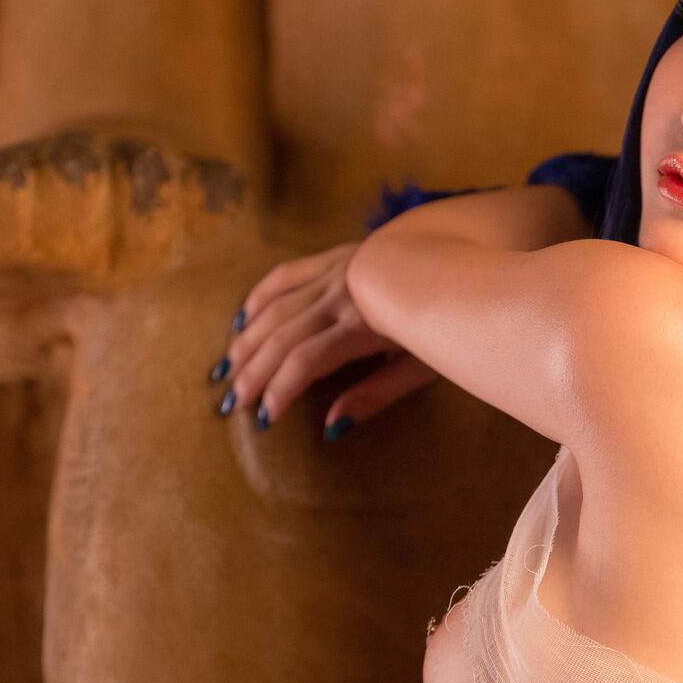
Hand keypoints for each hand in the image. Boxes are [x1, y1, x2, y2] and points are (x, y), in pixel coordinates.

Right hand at [209, 242, 433, 438]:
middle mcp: (340, 295)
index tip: (265, 417)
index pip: (307, 360)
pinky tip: (242, 324)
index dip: (281, 389)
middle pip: (282, 337)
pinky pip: (283, 276)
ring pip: (275, 308)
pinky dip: (258, 299)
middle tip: (232, 403)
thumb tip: (332, 425)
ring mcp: (332, 272)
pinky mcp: (330, 258)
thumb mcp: (422, 367)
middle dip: (253, 372)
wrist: (455, 257)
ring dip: (247, 342)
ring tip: (227, 373)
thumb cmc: (444, 322)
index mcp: (364, 324)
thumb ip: (377, 395)